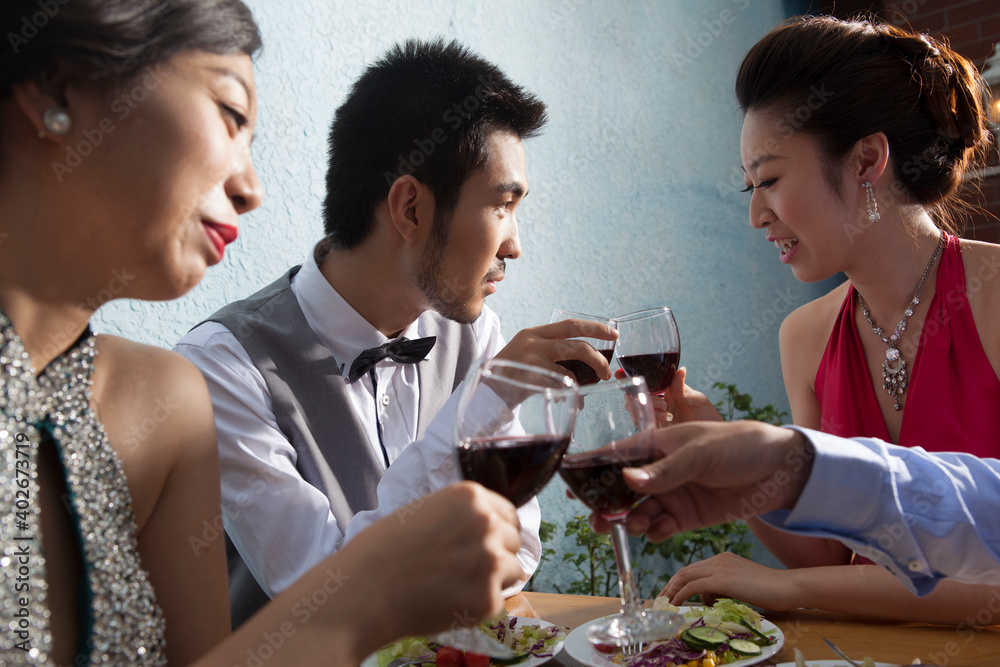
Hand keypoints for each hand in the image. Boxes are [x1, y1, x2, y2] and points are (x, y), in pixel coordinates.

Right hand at [341, 482, 523, 639]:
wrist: (363, 591)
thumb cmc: (382, 550)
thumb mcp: (424, 510)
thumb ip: (460, 515)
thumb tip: (486, 526)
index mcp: (470, 497)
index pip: (508, 514)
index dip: (497, 531)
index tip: (485, 544)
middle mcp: (487, 524)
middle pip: (513, 541)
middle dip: (496, 554)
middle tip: (465, 569)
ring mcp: (490, 561)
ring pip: (512, 570)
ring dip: (493, 580)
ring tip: (455, 586)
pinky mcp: (488, 598)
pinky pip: (498, 601)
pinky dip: (478, 606)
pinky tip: (449, 602)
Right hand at [494, 319, 617, 382]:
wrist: (485, 393)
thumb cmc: (511, 378)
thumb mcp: (528, 357)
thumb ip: (550, 356)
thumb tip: (585, 368)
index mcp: (534, 333)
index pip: (569, 325)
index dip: (594, 327)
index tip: (612, 333)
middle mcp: (533, 339)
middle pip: (574, 335)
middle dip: (598, 344)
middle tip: (611, 358)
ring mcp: (531, 355)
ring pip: (573, 352)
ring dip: (592, 365)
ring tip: (600, 378)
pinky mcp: (530, 372)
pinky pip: (562, 378)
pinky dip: (574, 390)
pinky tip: (576, 400)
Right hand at [588, 421, 813, 540]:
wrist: (780, 471)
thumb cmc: (738, 445)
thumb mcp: (699, 453)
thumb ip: (665, 471)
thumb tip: (627, 481)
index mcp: (655, 445)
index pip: (615, 457)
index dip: (592, 472)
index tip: (573, 489)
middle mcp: (658, 470)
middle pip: (620, 491)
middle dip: (607, 507)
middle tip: (599, 523)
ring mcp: (671, 494)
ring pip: (638, 512)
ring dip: (631, 521)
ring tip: (635, 526)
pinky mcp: (686, 516)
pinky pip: (661, 528)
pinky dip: (656, 532)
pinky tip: (661, 530)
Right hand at [615, 367, 721, 425]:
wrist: (711, 443)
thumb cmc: (707, 417)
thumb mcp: (698, 400)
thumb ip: (684, 388)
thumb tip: (681, 370)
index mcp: (664, 389)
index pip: (642, 379)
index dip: (627, 376)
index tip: (620, 374)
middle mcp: (655, 401)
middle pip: (632, 394)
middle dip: (641, 396)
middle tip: (663, 402)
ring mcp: (652, 416)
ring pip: (634, 408)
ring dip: (647, 409)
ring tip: (668, 414)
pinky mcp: (652, 431)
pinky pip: (639, 424)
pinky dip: (645, 421)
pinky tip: (664, 422)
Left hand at [659, 552, 797, 610]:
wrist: (788, 586)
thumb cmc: (771, 591)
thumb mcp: (741, 587)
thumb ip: (723, 589)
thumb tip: (707, 598)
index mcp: (723, 559)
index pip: (694, 569)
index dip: (678, 581)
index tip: (670, 594)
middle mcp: (718, 559)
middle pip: (685, 571)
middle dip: (670, 585)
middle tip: (661, 600)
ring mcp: (719, 567)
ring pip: (685, 576)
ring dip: (672, 590)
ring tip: (664, 604)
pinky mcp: (722, 578)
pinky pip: (693, 586)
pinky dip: (681, 595)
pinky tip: (676, 605)